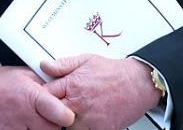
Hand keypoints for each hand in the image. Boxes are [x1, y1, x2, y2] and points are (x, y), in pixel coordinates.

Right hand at [0, 63, 73, 128]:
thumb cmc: (0, 82)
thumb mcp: (27, 76)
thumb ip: (46, 86)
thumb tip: (64, 92)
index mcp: (32, 96)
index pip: (59, 114)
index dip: (66, 116)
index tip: (66, 115)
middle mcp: (22, 114)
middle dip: (54, 126)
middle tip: (50, 119)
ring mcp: (12, 128)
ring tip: (34, 123)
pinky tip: (23, 126)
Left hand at [42, 55, 159, 129]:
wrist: (140, 84)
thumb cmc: (115, 73)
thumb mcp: (87, 60)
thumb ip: (63, 65)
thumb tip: (45, 66)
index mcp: (73, 85)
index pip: (45, 96)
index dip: (42, 98)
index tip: (43, 98)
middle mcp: (79, 104)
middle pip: (52, 116)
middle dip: (51, 114)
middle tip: (56, 110)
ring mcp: (89, 120)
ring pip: (66, 128)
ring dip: (66, 123)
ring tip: (73, 114)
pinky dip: (82, 128)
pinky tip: (85, 120)